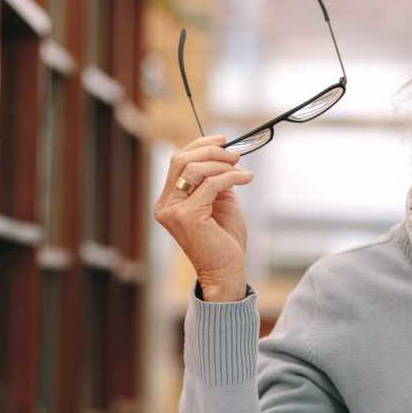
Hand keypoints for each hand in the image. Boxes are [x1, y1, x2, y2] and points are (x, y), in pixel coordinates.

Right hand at [152, 135, 253, 301]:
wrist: (226, 272)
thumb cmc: (223, 241)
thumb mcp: (219, 202)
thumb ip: (215, 179)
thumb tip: (224, 155)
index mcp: (169, 201)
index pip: (178, 162)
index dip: (200, 145)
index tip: (222, 141)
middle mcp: (166, 205)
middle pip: (182, 160)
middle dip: (211, 151)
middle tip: (234, 154)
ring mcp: (173, 211)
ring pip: (195, 169)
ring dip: (222, 163)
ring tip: (240, 168)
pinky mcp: (188, 217)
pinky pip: (211, 184)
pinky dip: (231, 177)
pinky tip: (245, 179)